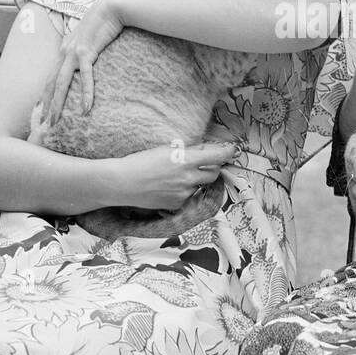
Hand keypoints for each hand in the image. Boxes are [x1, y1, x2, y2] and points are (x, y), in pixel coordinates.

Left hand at [42, 0, 125, 121]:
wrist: (111, 7)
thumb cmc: (104, 22)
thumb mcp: (90, 38)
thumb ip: (86, 50)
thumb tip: (89, 61)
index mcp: (64, 50)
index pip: (50, 77)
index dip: (45, 95)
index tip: (42, 111)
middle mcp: (64, 52)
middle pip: (51, 84)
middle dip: (46, 105)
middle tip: (44, 125)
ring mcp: (73, 52)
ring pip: (61, 83)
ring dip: (57, 104)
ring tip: (56, 121)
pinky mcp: (86, 52)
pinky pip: (85, 77)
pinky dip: (85, 94)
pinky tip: (85, 109)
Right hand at [102, 141, 239, 210]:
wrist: (123, 183)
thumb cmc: (141, 162)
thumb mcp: (166, 150)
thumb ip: (189, 152)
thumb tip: (207, 150)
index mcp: (186, 160)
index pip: (217, 156)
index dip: (228, 152)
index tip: (232, 150)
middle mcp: (188, 179)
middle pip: (214, 173)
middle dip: (213, 168)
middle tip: (205, 163)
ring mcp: (183, 194)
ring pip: (200, 186)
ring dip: (196, 180)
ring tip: (177, 175)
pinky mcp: (177, 205)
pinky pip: (188, 197)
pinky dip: (184, 191)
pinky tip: (168, 186)